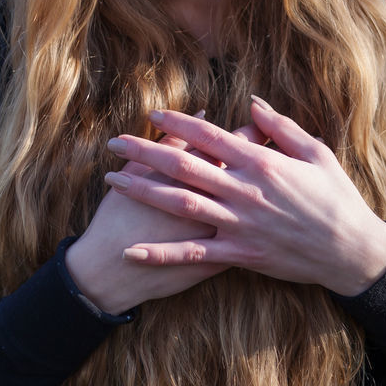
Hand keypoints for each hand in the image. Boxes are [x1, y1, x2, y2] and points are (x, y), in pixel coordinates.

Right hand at [65, 116, 268, 314]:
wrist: (110, 269)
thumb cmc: (119, 216)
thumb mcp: (139, 170)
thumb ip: (172, 142)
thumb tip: (200, 116)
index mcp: (193, 174)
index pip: (230, 145)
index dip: (247, 133)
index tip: (258, 127)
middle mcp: (213, 200)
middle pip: (247, 173)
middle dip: (264, 161)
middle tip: (276, 149)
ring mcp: (220, 231)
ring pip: (254, 207)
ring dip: (265, 194)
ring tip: (275, 180)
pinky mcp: (222, 260)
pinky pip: (249, 241)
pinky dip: (258, 229)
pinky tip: (264, 220)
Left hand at [103, 98, 385, 296]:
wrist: (351, 250)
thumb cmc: (336, 197)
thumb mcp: (316, 151)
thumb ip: (280, 126)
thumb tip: (252, 102)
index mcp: (261, 161)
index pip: (209, 136)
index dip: (177, 124)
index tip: (152, 115)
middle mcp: (244, 190)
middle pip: (184, 166)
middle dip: (145, 152)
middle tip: (114, 144)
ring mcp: (240, 223)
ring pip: (181, 204)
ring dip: (143, 191)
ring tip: (112, 181)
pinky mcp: (240, 254)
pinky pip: (193, 255)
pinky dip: (161, 253)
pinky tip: (133, 250)